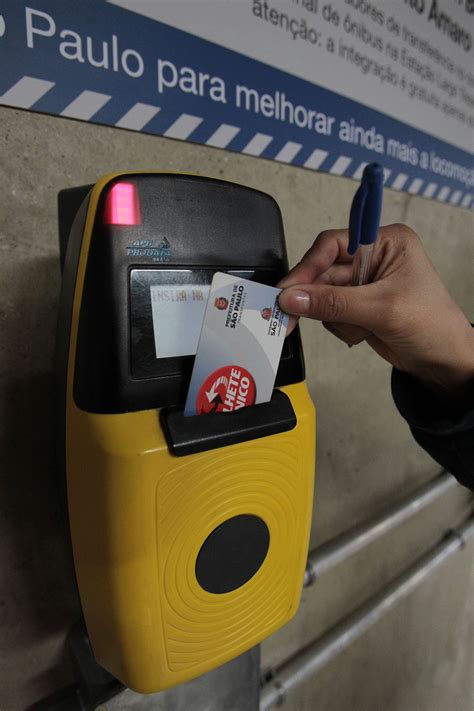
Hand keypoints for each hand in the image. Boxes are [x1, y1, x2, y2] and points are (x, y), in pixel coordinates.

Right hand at [278, 224, 473, 395]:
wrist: (444, 362)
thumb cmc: (432, 326)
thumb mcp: (382, 310)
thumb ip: (333, 303)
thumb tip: (292, 298)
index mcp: (385, 243)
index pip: (333, 244)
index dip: (308, 265)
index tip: (288, 289)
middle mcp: (372, 258)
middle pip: (323, 272)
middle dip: (315, 298)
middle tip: (290, 317)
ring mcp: (364, 284)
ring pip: (322, 297)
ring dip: (336, 318)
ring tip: (362, 329)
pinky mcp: (357, 307)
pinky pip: (330, 314)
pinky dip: (342, 328)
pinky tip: (364, 334)